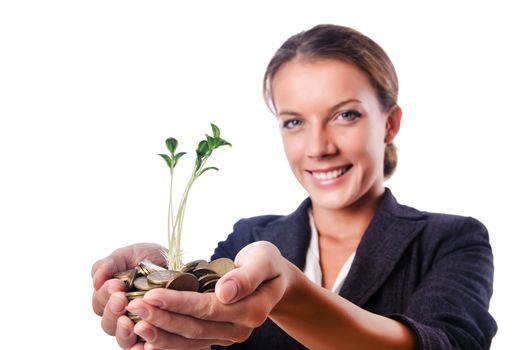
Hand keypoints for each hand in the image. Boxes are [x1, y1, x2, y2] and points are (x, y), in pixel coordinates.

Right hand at [91, 243, 166, 348]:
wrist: (178, 264)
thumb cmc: (150, 258)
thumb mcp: (129, 254)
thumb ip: (109, 264)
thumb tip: (95, 280)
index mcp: (110, 297)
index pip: (100, 303)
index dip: (105, 295)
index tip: (116, 285)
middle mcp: (121, 315)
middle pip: (108, 323)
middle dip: (113, 311)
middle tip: (122, 299)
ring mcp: (137, 327)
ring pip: (123, 338)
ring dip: (123, 331)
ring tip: (128, 322)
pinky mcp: (153, 335)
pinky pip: (145, 347)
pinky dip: (141, 347)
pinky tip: (143, 344)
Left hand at [126, 241, 292, 349]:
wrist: (272, 279)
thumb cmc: (266, 263)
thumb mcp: (263, 259)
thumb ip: (246, 276)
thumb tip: (224, 292)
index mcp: (252, 310)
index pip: (209, 309)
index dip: (179, 303)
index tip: (152, 294)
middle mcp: (239, 329)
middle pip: (195, 328)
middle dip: (162, 318)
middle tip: (134, 307)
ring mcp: (227, 336)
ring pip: (189, 340)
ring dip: (160, 333)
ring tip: (134, 323)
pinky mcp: (217, 336)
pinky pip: (189, 343)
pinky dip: (167, 342)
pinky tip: (146, 339)